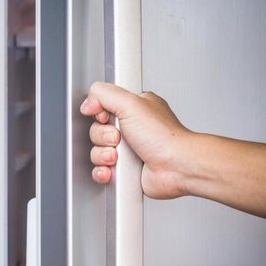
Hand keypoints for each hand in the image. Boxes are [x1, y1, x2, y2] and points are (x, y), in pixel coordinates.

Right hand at [79, 82, 191, 198]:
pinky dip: (103, 171)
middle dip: (102, 136)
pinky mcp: (124, 170)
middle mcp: (131, 129)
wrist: (177, 168)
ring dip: (102, 155)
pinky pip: (101, 170)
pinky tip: (114, 169)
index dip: (99, 113)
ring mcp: (127, 151)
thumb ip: (104, 94)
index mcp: (134, 109)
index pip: (103, 106)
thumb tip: (88, 102)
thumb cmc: (166, 138)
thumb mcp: (131, 103)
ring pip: (97, 151)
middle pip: (97, 130)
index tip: (106, 116)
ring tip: (119, 156)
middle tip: (118, 138)